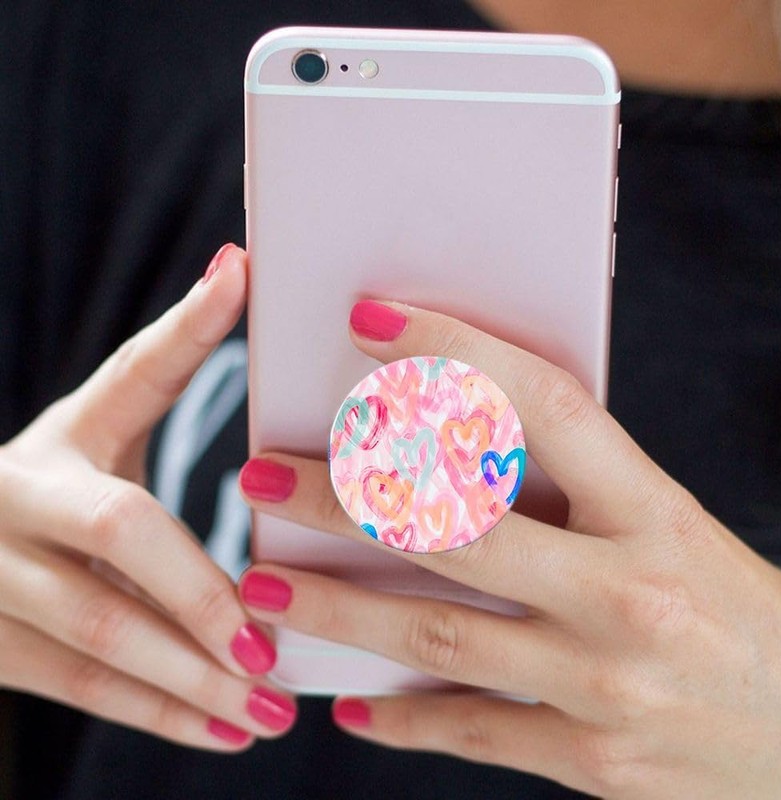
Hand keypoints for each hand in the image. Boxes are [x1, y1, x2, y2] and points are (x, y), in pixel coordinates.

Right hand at [0, 245, 295, 750]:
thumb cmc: (61, 484)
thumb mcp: (101, 431)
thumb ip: (169, 372)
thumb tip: (238, 265)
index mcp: (65, 431)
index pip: (135, 372)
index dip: (190, 326)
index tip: (241, 274)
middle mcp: (19, 493)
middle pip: (124, 532)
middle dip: (205, 594)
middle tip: (278, 645)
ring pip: (100, 634)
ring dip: (192, 678)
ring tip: (270, 710)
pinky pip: (81, 688)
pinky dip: (159, 714)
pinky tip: (225, 734)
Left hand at [238, 300, 780, 796]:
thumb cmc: (731, 603)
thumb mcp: (670, 523)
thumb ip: (578, 487)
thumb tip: (457, 438)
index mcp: (656, 514)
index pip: (544, 409)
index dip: (455, 355)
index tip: (371, 322)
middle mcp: (629, 596)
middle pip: (457, 531)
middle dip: (343, 499)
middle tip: (257, 472)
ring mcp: (607, 688)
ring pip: (440, 638)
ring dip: (337, 610)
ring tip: (260, 584)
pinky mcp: (591, 761)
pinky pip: (473, 734)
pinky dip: (401, 721)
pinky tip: (342, 702)